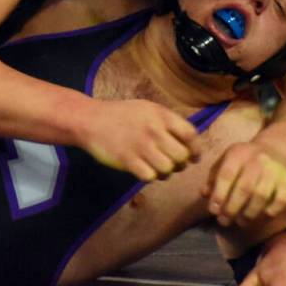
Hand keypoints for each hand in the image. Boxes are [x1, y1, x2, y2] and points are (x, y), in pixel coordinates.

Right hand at [80, 99, 201, 182]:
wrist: (90, 120)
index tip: (193, 156)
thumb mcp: (147, 109)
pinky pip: (150, 177)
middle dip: (181, 164)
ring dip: (165, 172)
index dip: (195, 148)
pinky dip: (150, 177)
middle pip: (181, 156)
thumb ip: (167, 121)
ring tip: (158, 168)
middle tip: (174, 164)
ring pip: (168, 169)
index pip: (190, 134)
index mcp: (160, 115)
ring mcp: (140, 146)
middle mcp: (153, 130)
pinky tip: (144, 170)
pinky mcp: (128, 160)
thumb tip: (188, 139)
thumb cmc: (120, 114)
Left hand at [203, 141, 285, 226]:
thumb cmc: (243, 161)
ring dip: (249, 213)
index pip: (227, 175)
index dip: (219, 194)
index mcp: (238, 153)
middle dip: (232, 208)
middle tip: (224, 221)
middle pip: (244, 188)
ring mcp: (274, 170)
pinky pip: (280, 200)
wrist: (274, 150)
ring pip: (261, 196)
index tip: (213, 210)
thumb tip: (204, 194)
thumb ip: (213, 178)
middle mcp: (257, 160)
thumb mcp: (225, 162)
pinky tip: (262, 215)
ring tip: (240, 222)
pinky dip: (271, 211)